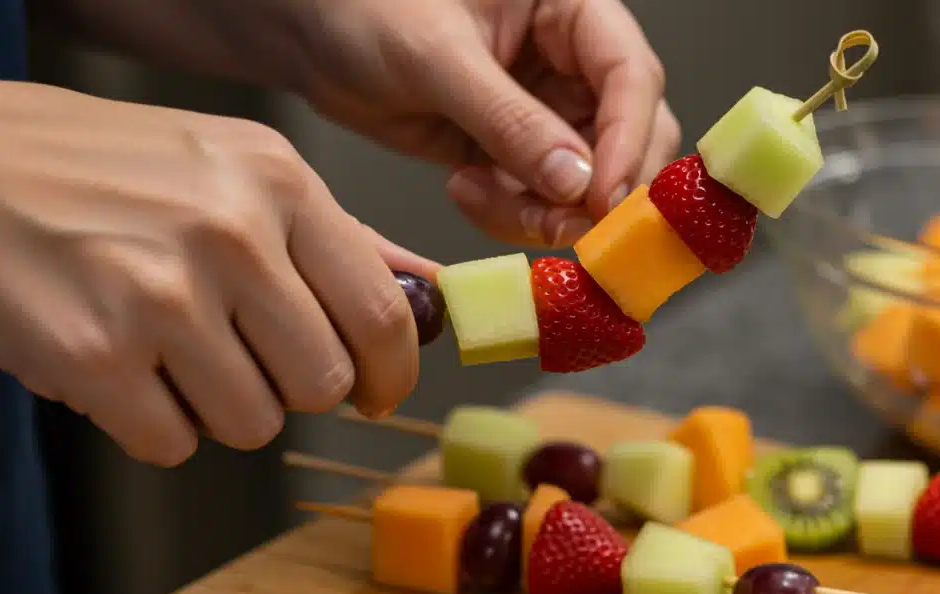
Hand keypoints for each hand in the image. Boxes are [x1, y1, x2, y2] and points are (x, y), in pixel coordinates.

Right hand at [0, 81, 435, 465]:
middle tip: (245, 356)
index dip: (391, 373)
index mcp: (279, 182)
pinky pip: (173, 443)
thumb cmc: (107, 168)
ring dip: (221, 406)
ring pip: (254, 424)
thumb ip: (338, 235)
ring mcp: (162, 296)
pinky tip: (122, 365)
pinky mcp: (94, 356)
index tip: (378, 393)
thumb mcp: (236, 166)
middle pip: (323, 383)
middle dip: (292, 386)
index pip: (382, 313)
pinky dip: (152, 422)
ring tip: (171, 349)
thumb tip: (429, 289)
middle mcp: (230, 233)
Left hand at [296, 0, 681, 247]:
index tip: (602, 197)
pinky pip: (540, 200)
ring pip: (586, 181)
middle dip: (597, 190)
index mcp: (571, 9)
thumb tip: (577, 184)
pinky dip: (511, 212)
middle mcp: (571, 61)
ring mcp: (545, 111)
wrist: (307, 33)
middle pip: (629, 136)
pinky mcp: (513, 152)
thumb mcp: (438, 57)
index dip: (628, 140)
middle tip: (562, 226)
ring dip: (547, 210)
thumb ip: (509, 120)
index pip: (632, 76)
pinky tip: (463, 189)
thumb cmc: (366, 7)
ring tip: (481, 198)